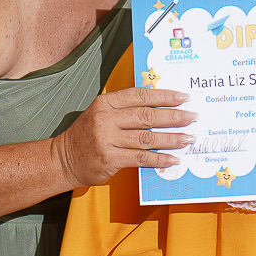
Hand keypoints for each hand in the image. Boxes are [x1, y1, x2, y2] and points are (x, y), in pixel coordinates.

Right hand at [56, 85, 192, 186]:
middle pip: (147, 115)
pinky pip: (141, 158)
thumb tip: (160, 109)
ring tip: (188, 138)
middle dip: (173, 116)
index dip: (164, 96)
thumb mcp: (101, 114)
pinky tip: (173, 159)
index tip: (183, 97)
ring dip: (171, 138)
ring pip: (147, 137)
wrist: (63, 159)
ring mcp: (107, 139)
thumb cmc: (88, 136)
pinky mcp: (110, 159)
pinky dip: (159, 158)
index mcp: (106, 103)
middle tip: (192, 117)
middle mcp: (106, 118)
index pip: (140, 95)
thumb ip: (125, 110)